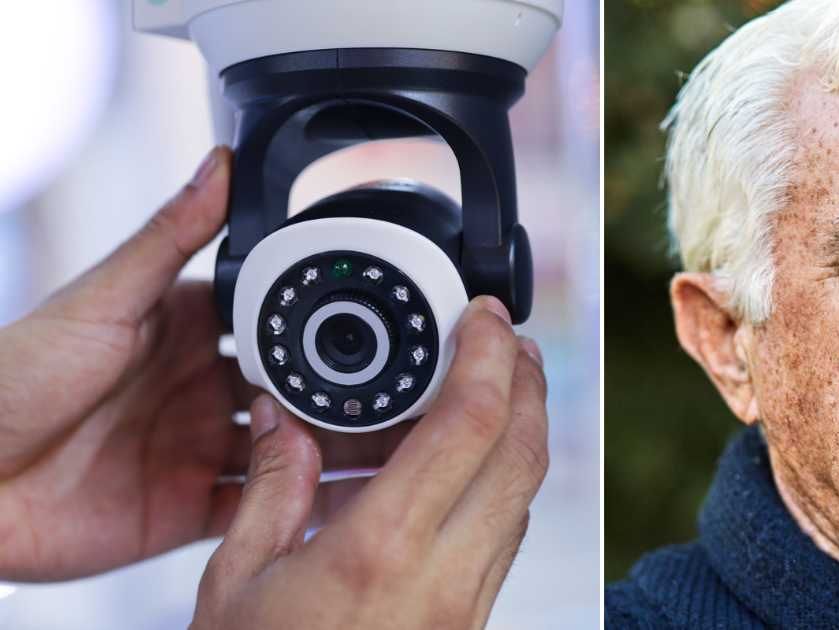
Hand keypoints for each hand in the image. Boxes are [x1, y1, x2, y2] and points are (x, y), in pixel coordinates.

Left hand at [0, 148, 402, 580]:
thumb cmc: (8, 379)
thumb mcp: (104, 298)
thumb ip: (171, 237)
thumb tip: (220, 166)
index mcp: (185, 329)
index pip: (277, 321)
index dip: (329, 326)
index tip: (384, 323)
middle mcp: (199, 389)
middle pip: (297, 389)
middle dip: (353, 395)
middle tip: (414, 395)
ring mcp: (196, 450)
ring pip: (292, 450)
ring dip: (343, 451)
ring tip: (404, 446)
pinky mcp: (186, 509)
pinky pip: (262, 508)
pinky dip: (305, 507)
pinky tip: (349, 500)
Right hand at [191, 297, 548, 629]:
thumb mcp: (235, 584)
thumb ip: (270, 489)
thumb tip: (284, 419)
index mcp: (381, 550)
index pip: (469, 425)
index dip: (490, 356)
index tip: (486, 317)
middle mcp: (444, 575)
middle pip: (523, 452)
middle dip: (527, 381)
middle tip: (507, 339)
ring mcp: (468, 605)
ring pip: (526, 496)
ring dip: (522, 431)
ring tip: (493, 390)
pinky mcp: (472, 624)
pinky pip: (507, 539)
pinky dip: (503, 486)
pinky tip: (467, 470)